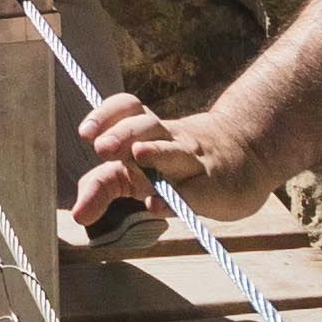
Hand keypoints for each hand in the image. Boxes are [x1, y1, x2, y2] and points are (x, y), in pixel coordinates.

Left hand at [70, 94, 270, 225]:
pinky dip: (178, 197)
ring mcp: (195, 161)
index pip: (128, 108)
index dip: (106, 114)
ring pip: (175, 151)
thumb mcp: (136, 172)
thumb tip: (77, 213)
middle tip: (102, 148)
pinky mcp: (216, 187)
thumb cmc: (174, 168)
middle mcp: (170, 139)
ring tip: (138, 155)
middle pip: (148, 125)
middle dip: (123, 134)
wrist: (244, 160)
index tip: (85, 133)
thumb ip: (103, 185)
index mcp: (149, 130)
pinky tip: (159, 204)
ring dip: (156, 152)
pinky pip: (197, 190)